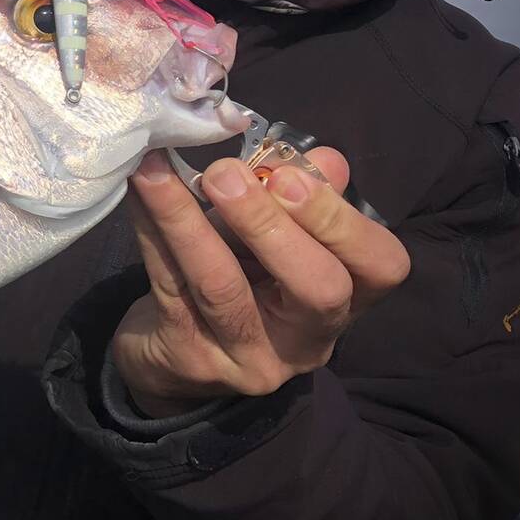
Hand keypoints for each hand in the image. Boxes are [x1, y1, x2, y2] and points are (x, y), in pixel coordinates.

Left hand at [115, 148, 409, 416]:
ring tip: (157, 172)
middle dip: (271, 225)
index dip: (341, 219)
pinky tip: (139, 194)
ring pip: (223, 287)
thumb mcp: (274, 238)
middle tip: (226, 175)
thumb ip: (301, 197)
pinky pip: (170, 287)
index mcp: (346, 302)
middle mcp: (307, 340)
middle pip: (317, 288)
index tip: (289, 176)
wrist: (170, 356)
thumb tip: (324, 159)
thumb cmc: (239, 280)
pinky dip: (151, 233)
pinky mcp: (191, 360)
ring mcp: (249, 359)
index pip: (381, 266)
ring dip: (188, 220)